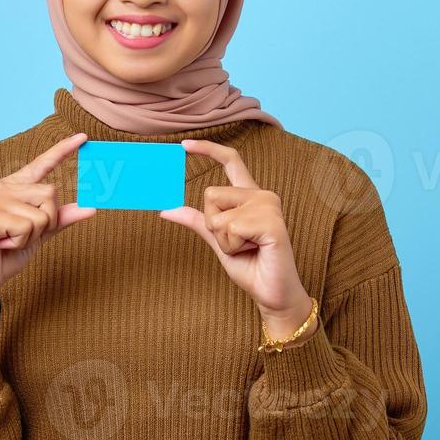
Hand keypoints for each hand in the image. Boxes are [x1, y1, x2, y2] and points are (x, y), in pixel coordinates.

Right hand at [0, 132, 96, 318]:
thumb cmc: (8, 254)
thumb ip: (60, 218)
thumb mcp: (40, 233)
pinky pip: (26, 227)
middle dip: (47, 221)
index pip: (41, 165)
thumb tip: (90, 207)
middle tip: (23, 235)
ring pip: (41, 214)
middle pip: (49, 193)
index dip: (62, 150)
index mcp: (12, 187)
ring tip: (10, 240)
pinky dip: (21, 242)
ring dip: (33, 235)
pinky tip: (3, 244)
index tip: (83, 137)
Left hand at [158, 139, 313, 336]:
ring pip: (218, 215)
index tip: (183, 145)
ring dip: (224, 240)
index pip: (231, 162)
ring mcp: (268, 206)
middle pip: (211, 194)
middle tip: (237, 244)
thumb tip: (167, 209)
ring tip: (247, 248)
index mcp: (251, 196)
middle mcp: (262, 195)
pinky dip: (233, 246)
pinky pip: (230, 228)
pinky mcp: (271, 222)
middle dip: (213, 226)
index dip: (208, 150)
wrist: (272, 294)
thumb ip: (198, 222)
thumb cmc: (250, 267)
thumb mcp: (218, 241)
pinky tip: (254, 251)